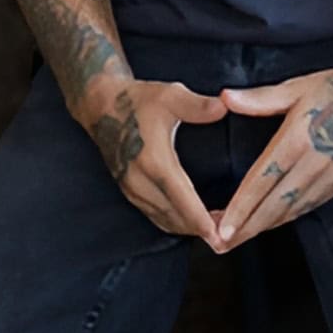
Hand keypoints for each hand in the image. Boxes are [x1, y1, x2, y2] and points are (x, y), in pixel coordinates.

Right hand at [86, 79, 227, 248]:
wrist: (101, 106)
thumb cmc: (138, 100)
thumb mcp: (169, 95)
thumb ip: (197, 106)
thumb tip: (223, 108)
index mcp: (154, 161)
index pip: (182, 199)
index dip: (202, 220)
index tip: (220, 237)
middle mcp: (141, 182)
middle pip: (176, 218)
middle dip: (203, 229)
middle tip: (231, 233)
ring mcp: (133, 190)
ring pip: (166, 221)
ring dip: (190, 228)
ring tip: (217, 229)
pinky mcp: (129, 192)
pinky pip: (155, 217)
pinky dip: (176, 223)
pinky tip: (192, 221)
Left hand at [215, 68, 332, 251]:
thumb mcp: (295, 88)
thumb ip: (259, 99)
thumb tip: (225, 98)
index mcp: (298, 139)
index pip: (262, 180)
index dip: (241, 207)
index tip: (222, 226)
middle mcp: (314, 163)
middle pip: (274, 205)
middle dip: (247, 227)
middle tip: (221, 243)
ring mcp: (329, 177)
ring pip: (291, 211)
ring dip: (263, 226)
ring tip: (238, 237)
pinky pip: (307, 207)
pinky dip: (286, 218)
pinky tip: (270, 223)